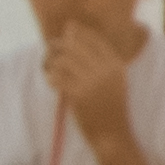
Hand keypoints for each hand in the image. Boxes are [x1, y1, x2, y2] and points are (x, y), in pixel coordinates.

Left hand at [46, 17, 143, 132]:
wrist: (112, 134)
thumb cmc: (110, 106)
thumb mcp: (114, 80)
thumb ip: (100, 60)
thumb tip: (76, 36)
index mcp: (116, 65)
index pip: (94, 39)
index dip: (78, 32)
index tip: (67, 30)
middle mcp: (106, 70)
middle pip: (75, 46)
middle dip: (58, 45)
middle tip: (50, 49)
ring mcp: (92, 82)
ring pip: (63, 60)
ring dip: (51, 61)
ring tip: (48, 66)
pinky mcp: (79, 95)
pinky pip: (57, 78)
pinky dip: (51, 77)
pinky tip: (51, 81)